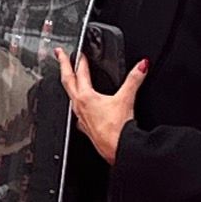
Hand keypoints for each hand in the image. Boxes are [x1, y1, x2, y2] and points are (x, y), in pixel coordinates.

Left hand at [59, 48, 144, 162]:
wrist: (118, 149)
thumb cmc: (118, 129)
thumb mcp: (126, 99)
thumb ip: (134, 79)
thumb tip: (141, 66)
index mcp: (86, 97)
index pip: (80, 73)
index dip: (79, 60)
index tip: (77, 52)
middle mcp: (79, 107)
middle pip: (67, 82)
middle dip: (63, 66)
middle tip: (59, 55)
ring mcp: (80, 118)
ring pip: (70, 97)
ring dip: (69, 85)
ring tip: (69, 79)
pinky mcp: (85, 128)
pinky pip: (77, 113)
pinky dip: (77, 105)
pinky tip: (81, 108)